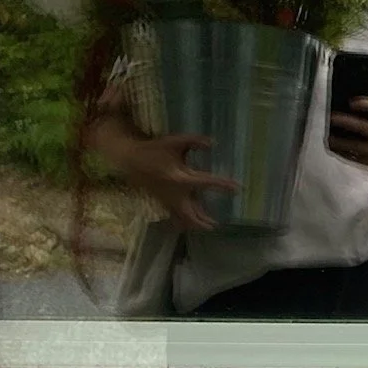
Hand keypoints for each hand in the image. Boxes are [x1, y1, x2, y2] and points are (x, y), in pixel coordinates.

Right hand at [121, 133, 238, 231]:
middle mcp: (175, 192)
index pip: (206, 182)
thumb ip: (195, 141)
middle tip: (215, 224)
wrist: (130, 159)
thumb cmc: (154, 149)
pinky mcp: (161, 200)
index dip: (223, 185)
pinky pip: (174, 214)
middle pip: (192, 213)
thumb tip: (213, 143)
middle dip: (203, 221)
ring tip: (207, 226)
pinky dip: (183, 219)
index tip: (237, 188)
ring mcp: (167, 198)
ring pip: (182, 216)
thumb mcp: (175, 141)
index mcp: (180, 177)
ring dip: (194, 222)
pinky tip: (189, 222)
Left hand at [328, 98, 367, 225]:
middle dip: (347, 122)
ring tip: (328, 138)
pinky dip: (346, 155)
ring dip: (342, 142)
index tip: (350, 102)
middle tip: (331, 118)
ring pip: (359, 146)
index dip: (365, 104)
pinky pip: (359, 160)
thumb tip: (349, 115)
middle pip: (366, 127)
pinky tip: (335, 150)